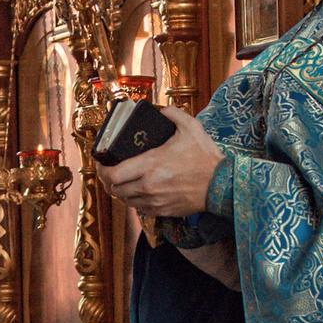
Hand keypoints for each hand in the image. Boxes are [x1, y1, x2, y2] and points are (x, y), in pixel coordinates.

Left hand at [98, 107, 224, 219]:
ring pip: (125, 200)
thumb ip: (173, 114)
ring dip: (120, 191)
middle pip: (115, 189)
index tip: (100, 162)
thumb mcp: (191, 127)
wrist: (222, 185)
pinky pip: (139, 209)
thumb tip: (161, 110)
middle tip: (108, 172)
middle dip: (108, 181)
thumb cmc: (206, 157)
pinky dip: (135, 201)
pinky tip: (138, 191)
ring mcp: (155, 201)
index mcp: (151, 164)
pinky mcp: (163, 211)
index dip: (101, 169)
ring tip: (122, 181)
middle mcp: (149, 186)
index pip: (113, 174)